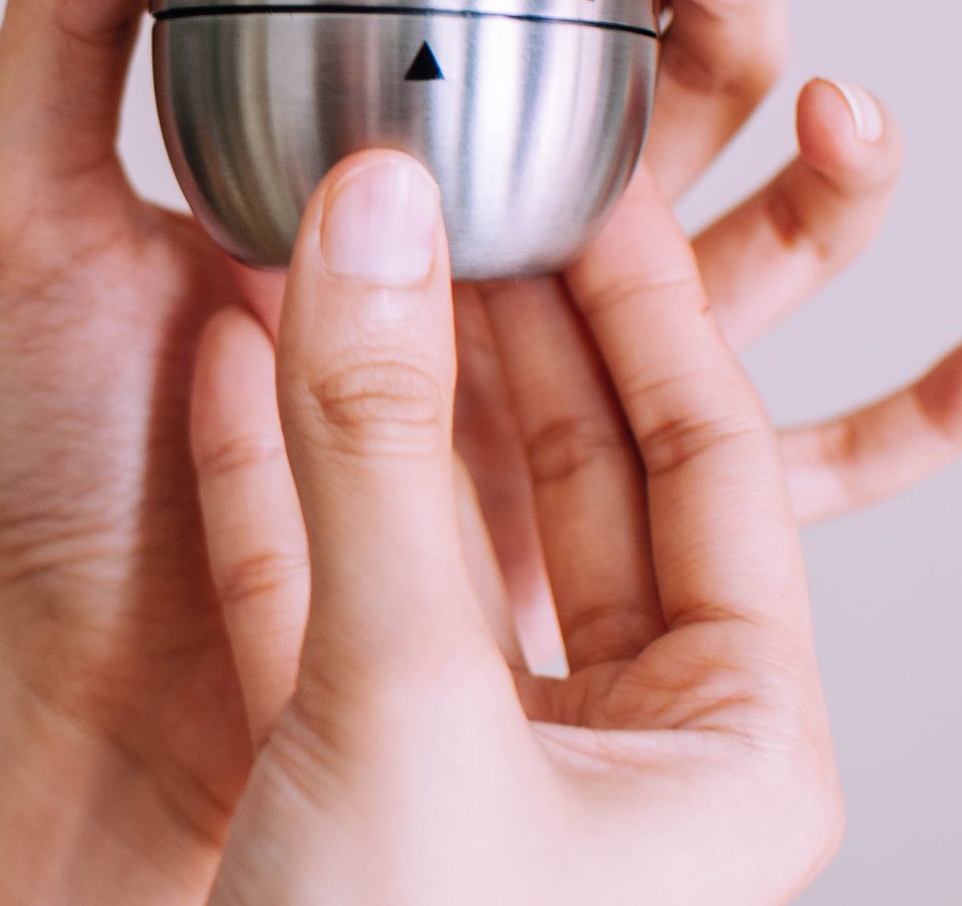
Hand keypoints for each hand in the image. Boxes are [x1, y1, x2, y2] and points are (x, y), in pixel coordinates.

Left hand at [0, 0, 961, 903]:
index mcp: (370, 180)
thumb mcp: (28, 207)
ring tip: (843, 115)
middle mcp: (479, 271)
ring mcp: (552, 398)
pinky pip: (807, 466)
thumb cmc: (53, 466)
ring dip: (835, 168)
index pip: (525, 19)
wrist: (95, 686)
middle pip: (662, 109)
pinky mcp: (607, 529)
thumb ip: (77, 16)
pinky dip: (928, 409)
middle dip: (717, 6)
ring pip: (755, 255)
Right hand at [205, 154, 841, 905]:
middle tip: (444, 202)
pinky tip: (234, 378)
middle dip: (498, 340)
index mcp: (727, 747)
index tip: (575, 183)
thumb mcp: (402, 701)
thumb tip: (376, 224)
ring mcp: (480, 761)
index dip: (638, 309)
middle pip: (573, 488)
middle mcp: (621, 751)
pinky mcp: (352, 777)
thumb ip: (379, 452)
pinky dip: (276, 488)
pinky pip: (325, 597)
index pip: (707, 468)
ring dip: (372, 401)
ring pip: (436, 533)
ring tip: (335, 263)